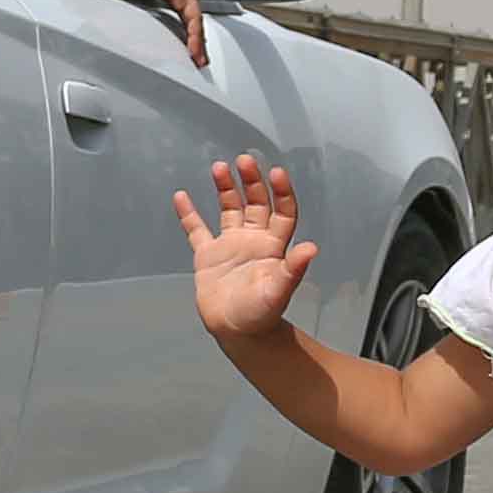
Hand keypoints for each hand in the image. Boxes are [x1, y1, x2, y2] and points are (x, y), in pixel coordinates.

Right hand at [116, 0, 208, 65]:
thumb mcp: (138, 1)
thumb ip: (143, 12)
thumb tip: (135, 27)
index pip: (185, 17)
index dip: (188, 34)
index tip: (188, 50)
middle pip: (194, 21)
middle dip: (197, 42)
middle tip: (198, 59)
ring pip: (196, 22)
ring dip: (198, 42)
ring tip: (198, 58)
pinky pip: (192, 18)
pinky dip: (194, 34)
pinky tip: (193, 47)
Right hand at [176, 153, 314, 340]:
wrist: (237, 332)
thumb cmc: (262, 314)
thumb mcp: (279, 291)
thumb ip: (293, 269)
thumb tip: (311, 248)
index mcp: (273, 246)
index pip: (282, 212)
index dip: (281, 193)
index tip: (276, 173)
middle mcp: (254, 239)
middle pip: (255, 203)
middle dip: (251, 181)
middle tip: (244, 160)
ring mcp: (230, 245)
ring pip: (229, 209)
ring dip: (225, 188)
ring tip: (219, 168)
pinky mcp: (208, 255)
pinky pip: (196, 230)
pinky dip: (188, 214)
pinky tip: (181, 196)